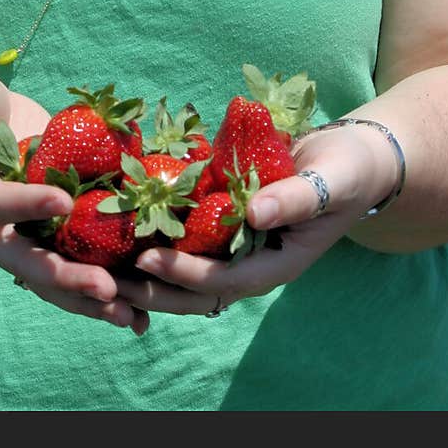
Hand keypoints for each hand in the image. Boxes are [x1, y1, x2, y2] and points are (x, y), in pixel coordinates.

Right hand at [0, 61, 148, 334]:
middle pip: (22, 260)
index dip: (26, 205)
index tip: (64, 202)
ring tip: (131, 316)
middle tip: (106, 289)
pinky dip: (99, 285)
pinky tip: (139, 305)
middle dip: (64, 277)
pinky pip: (70, 260)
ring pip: (48, 276)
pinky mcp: (45, 228)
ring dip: (86, 298)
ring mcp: (17, 232)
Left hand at [113, 123, 389, 317]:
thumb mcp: (329, 179)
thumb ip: (295, 198)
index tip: (146, 260)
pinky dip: (156, 232)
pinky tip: (118, 221)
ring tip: (98, 258)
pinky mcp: (223, 221)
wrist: (350, 157)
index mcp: (276, 263)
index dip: (183, 274)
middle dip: (149, 287)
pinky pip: (186, 235)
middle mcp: (251, 261)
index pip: (221, 280)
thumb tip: (254, 214)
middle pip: (193, 289)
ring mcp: (235, 244)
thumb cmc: (345, 170)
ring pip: (183, 268)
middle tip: (102, 277)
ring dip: (144, 267)